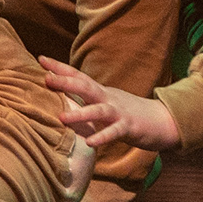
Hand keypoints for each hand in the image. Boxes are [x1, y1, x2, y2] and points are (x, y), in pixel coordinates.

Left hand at [39, 56, 181, 152]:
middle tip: (46, 79)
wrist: (161, 120)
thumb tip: (61, 98)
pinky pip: (114, 133)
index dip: (60, 68)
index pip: (78, 76)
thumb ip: (87, 100)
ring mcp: (119, 112)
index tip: (41, 59)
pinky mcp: (129, 127)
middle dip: (65, 81)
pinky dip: (102, 136)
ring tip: (61, 118)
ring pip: (98, 110)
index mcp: (101, 92)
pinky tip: (90, 142)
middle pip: (86, 86)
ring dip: (80, 114)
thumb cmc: (128, 114)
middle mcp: (108, 98)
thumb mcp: (105, 103)